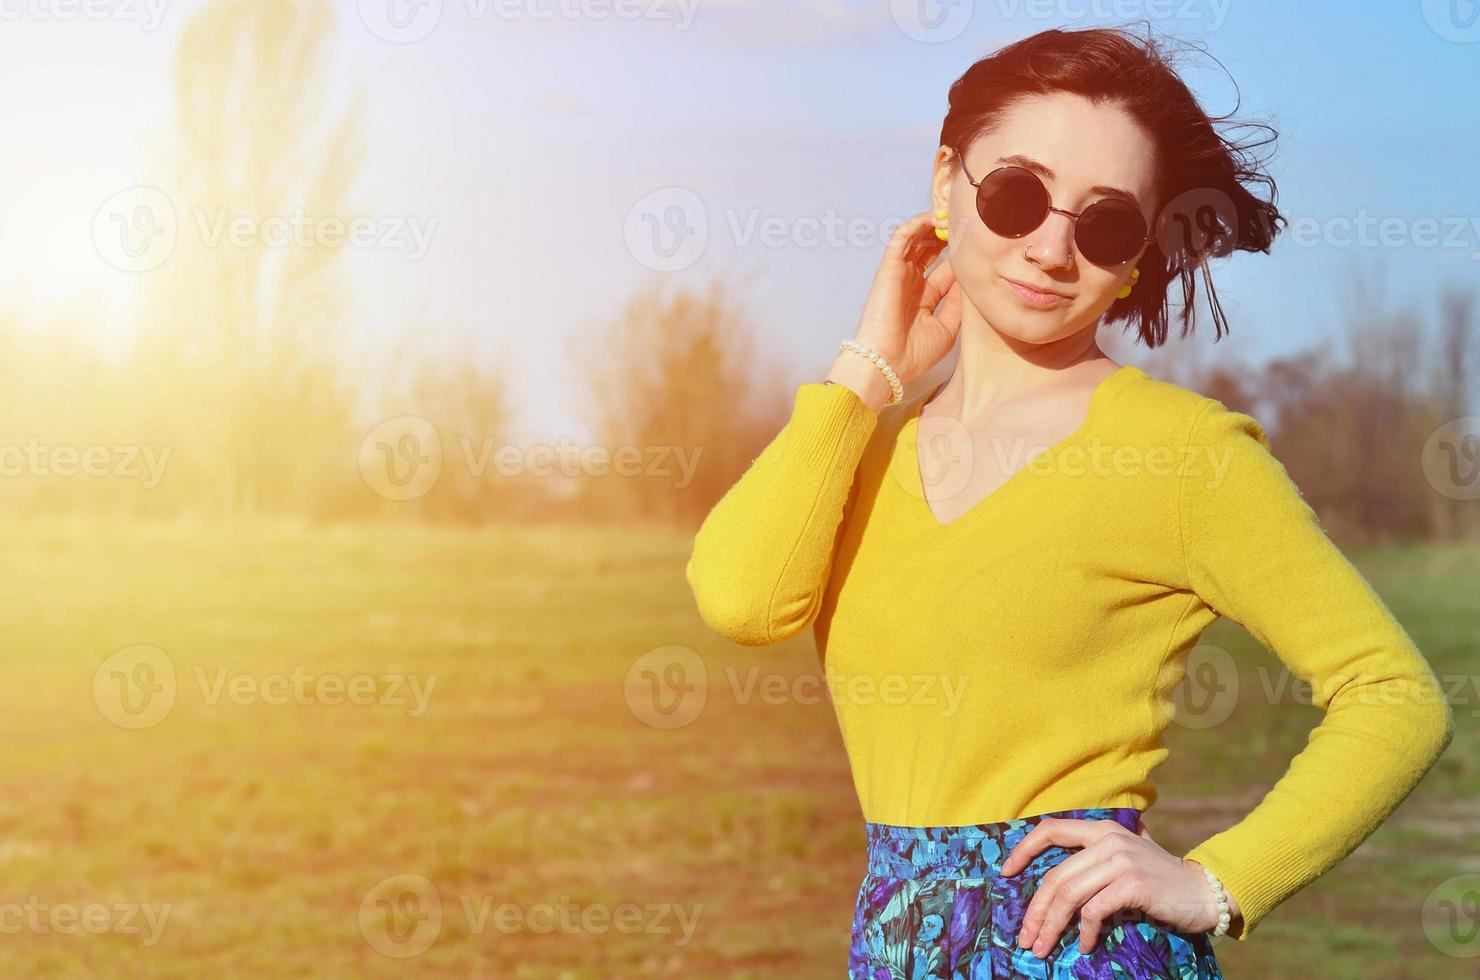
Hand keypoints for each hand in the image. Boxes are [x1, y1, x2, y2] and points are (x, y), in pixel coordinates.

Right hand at [851, 210, 961, 385]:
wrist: (887, 361)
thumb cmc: (914, 353)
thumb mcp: (947, 327)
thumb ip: (958, 302)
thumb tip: (969, 280)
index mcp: (923, 299)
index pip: (944, 270)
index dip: (958, 257)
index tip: (976, 246)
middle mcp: (911, 284)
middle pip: (929, 251)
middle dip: (946, 237)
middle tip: (964, 225)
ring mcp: (900, 274)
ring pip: (916, 240)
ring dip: (932, 227)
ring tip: (951, 216)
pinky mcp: (889, 267)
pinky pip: (901, 239)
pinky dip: (915, 225)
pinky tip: (932, 218)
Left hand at [998, 815, 1236, 956]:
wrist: (1202, 893)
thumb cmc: (1158, 881)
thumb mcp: (1124, 859)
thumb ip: (1093, 860)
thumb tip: (1053, 887)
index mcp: (1101, 829)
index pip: (1051, 829)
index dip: (1023, 850)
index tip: (1005, 873)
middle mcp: (1107, 839)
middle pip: (1055, 876)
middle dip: (1035, 910)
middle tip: (1026, 937)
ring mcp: (1120, 860)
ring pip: (1069, 895)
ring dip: (1052, 926)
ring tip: (1044, 948)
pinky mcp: (1132, 884)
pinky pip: (1094, 910)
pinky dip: (1086, 932)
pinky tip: (1086, 946)